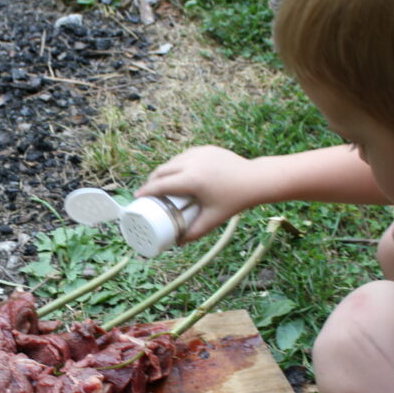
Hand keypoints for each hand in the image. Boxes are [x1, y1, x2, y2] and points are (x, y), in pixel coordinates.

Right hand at [136, 146, 262, 241]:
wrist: (255, 179)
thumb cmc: (235, 200)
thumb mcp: (213, 219)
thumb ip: (194, 232)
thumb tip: (178, 243)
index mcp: (192, 180)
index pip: (161, 184)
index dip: (146, 191)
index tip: (138, 196)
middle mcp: (192, 163)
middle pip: (162, 170)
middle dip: (152, 180)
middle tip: (148, 192)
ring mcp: (199, 153)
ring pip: (172, 161)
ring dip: (163, 171)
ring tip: (160, 182)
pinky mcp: (205, 149)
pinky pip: (184, 156)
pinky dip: (177, 164)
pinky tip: (176, 172)